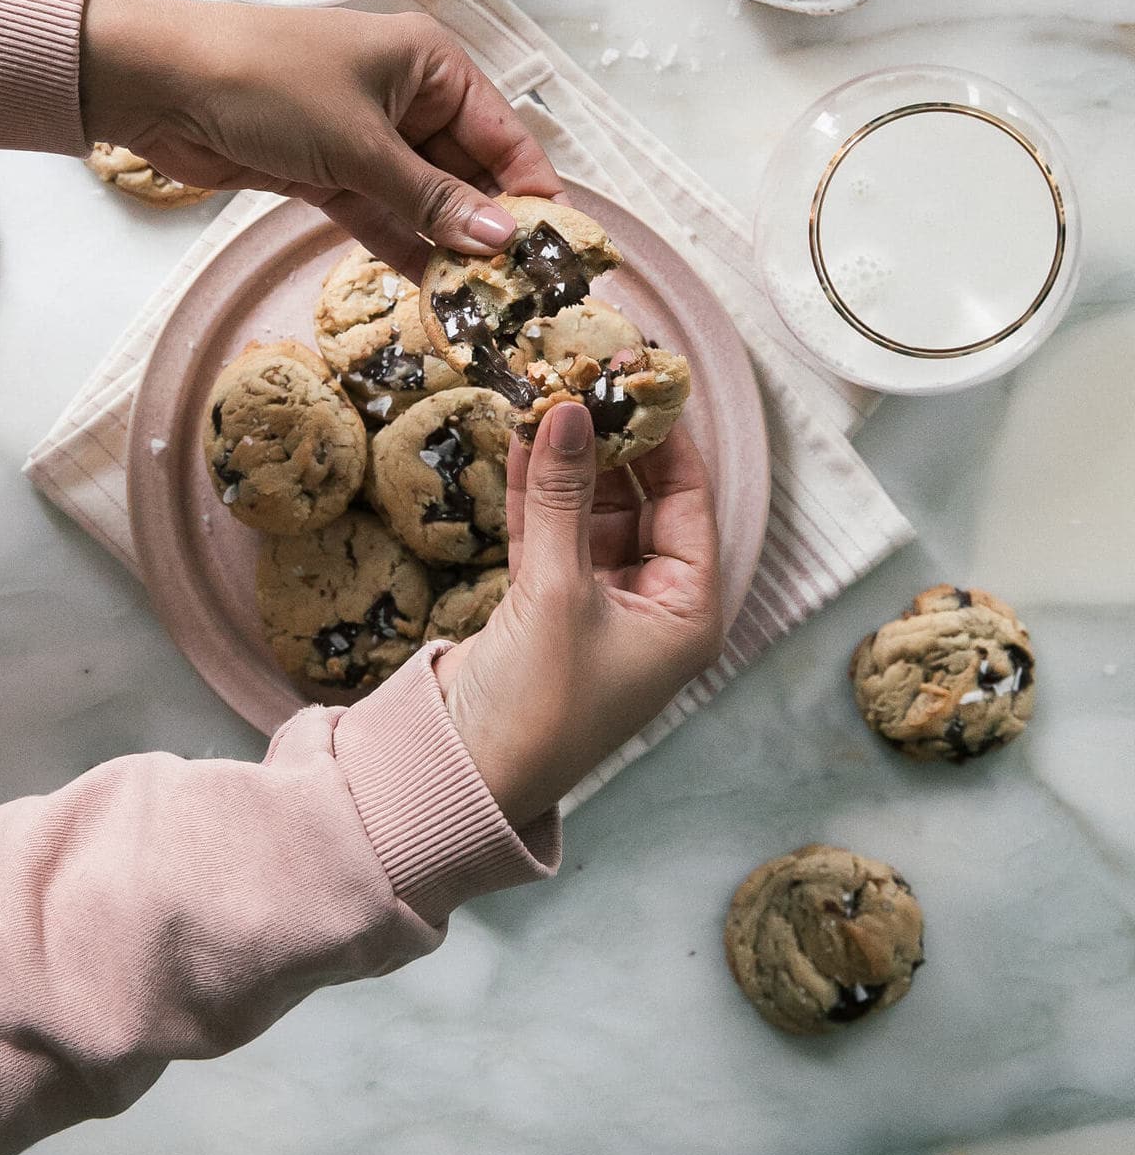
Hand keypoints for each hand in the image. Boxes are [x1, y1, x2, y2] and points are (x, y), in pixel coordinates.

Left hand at [79, 0, 558, 280]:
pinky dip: (406, 251)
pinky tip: (434, 294)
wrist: (159, 86)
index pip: (505, 137)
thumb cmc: (268, 85)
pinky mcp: (333, 175)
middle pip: (470, 174)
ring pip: (428, 203)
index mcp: (432, 66)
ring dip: (450, 250)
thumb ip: (431, 200)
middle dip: (492, 230)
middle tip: (524, 294)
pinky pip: (386, 218)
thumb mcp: (360, 145)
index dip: (531, 194)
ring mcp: (370, 140)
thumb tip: (502, 240)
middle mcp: (410, 99)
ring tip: (486, 306)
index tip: (556, 252)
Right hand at [434, 403, 723, 827]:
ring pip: (588, 514)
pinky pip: (551, 535)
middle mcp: (650, 605)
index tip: (641, 380)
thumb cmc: (539, 703)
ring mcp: (597, 605)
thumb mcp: (557, 591)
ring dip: (568, 462)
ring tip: (548, 394)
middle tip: (588, 377)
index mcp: (686, 611)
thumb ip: (563, 496)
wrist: (465, 777)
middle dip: (611, 444)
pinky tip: (524, 441)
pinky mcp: (546, 608)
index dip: (666, 439)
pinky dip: (537, 493)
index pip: (688, 502)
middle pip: (639, 502)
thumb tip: (570, 409)